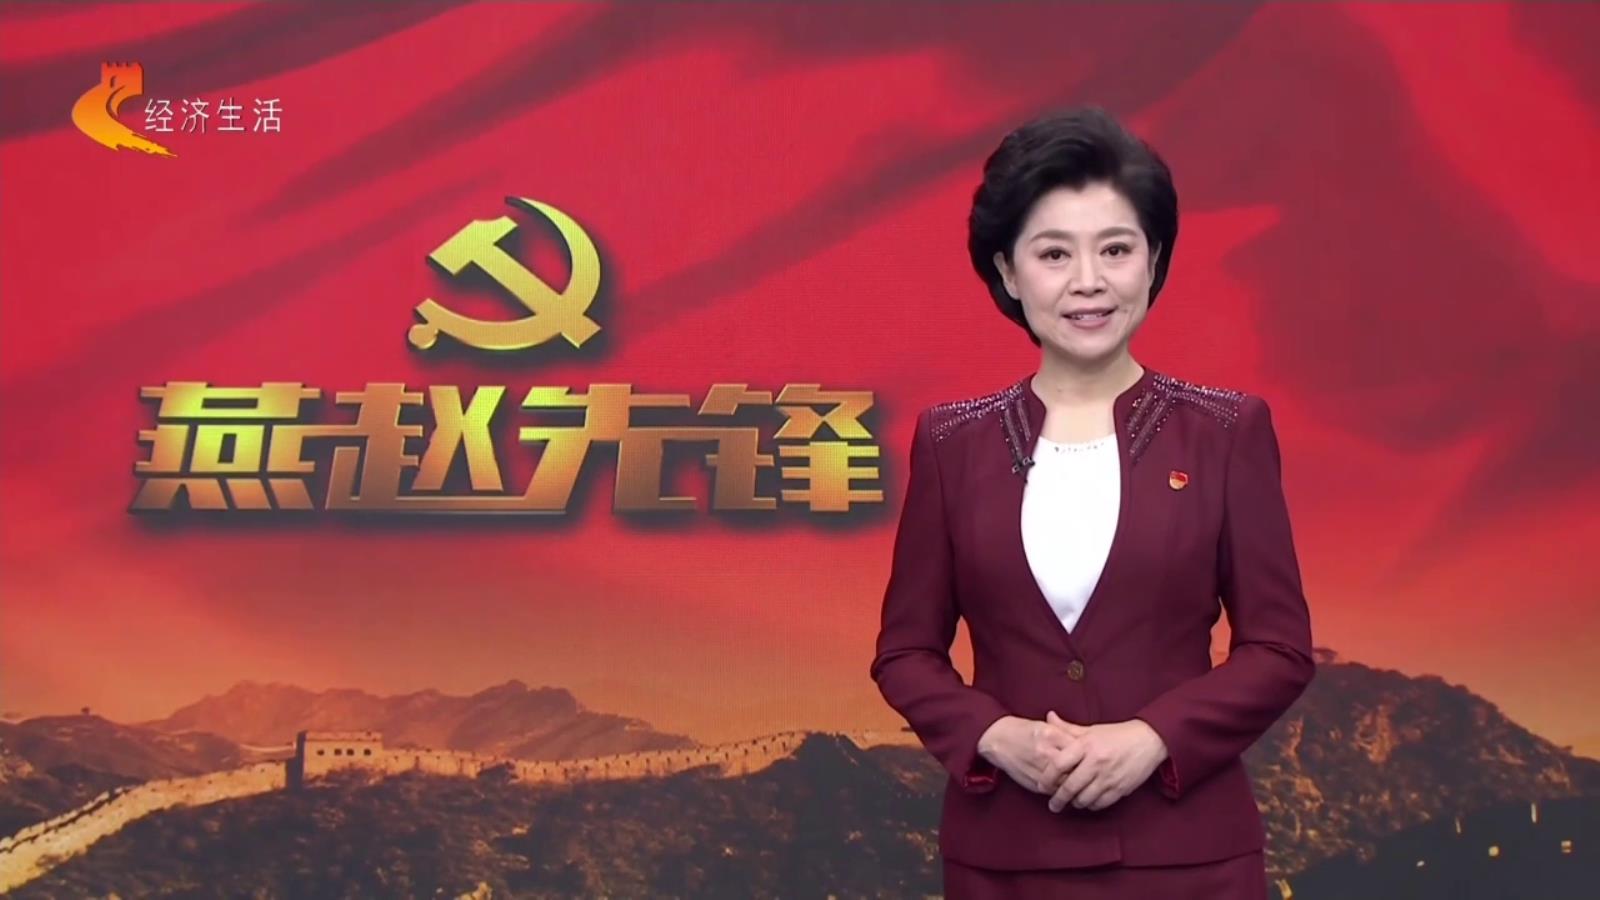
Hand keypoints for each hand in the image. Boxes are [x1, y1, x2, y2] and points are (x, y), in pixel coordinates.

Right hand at [976, 714, 1086, 794]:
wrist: (997, 740)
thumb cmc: (1024, 731)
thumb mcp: (1046, 727)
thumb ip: (1067, 734)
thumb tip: (1089, 744)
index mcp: (1052, 735)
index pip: (1079, 749)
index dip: (1091, 757)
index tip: (1099, 761)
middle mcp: (1046, 753)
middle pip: (1075, 768)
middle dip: (1086, 775)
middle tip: (1096, 778)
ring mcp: (1040, 769)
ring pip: (1065, 783)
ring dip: (1076, 787)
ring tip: (1086, 787)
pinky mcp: (1034, 783)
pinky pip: (1054, 791)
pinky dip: (1062, 791)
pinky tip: (1069, 789)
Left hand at [1044, 712, 1167, 812]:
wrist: (1149, 740)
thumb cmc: (1117, 734)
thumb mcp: (1091, 729)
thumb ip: (1067, 728)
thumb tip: (1048, 717)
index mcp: (1086, 745)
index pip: (1059, 765)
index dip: (1047, 778)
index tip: (1041, 785)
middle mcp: (1096, 762)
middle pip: (1069, 787)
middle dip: (1058, 799)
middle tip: (1052, 804)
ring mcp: (1109, 777)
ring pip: (1084, 799)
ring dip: (1074, 803)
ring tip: (1070, 802)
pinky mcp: (1120, 789)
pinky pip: (1100, 804)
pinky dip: (1091, 805)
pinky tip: (1087, 801)